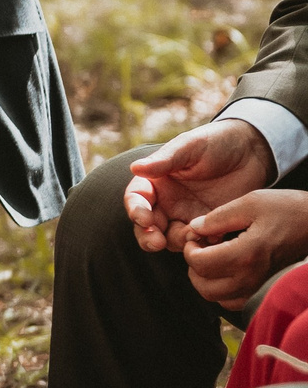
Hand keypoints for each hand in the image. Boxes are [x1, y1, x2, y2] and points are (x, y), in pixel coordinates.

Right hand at [127, 119, 275, 252]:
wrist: (253, 152)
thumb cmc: (216, 142)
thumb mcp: (190, 147)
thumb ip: (164, 160)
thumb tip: (135, 168)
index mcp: (156, 181)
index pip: (136, 199)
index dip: (136, 211)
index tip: (145, 219)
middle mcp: (167, 201)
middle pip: (147, 225)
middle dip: (148, 236)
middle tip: (157, 243)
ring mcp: (187, 215)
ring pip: (170, 237)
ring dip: (176, 241)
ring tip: (193, 236)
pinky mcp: (209, 225)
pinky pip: (200, 242)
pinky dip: (202, 245)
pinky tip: (213, 238)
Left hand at [183, 189, 307, 307]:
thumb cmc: (289, 210)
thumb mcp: (251, 202)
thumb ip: (217, 217)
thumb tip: (194, 228)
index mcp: (247, 254)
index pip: (200, 263)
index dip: (189, 248)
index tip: (196, 235)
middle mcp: (252, 277)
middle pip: (203, 286)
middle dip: (193, 265)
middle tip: (201, 246)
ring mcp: (260, 287)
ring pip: (216, 298)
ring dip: (205, 279)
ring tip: (211, 257)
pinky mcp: (265, 290)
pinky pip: (233, 301)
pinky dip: (221, 289)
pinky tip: (225, 268)